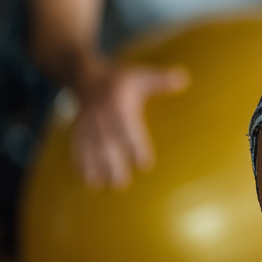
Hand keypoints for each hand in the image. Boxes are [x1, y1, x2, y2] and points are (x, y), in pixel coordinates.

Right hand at [70, 62, 188, 189]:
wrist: (84, 75)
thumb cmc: (121, 78)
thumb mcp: (141, 75)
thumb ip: (162, 80)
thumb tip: (185, 80)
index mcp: (119, 103)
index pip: (129, 127)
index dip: (136, 146)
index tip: (144, 164)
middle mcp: (101, 114)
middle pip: (107, 142)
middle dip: (112, 163)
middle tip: (120, 184)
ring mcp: (87, 122)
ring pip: (90, 147)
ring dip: (93, 167)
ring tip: (99, 186)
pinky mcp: (78, 128)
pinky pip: (76, 145)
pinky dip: (78, 162)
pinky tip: (83, 178)